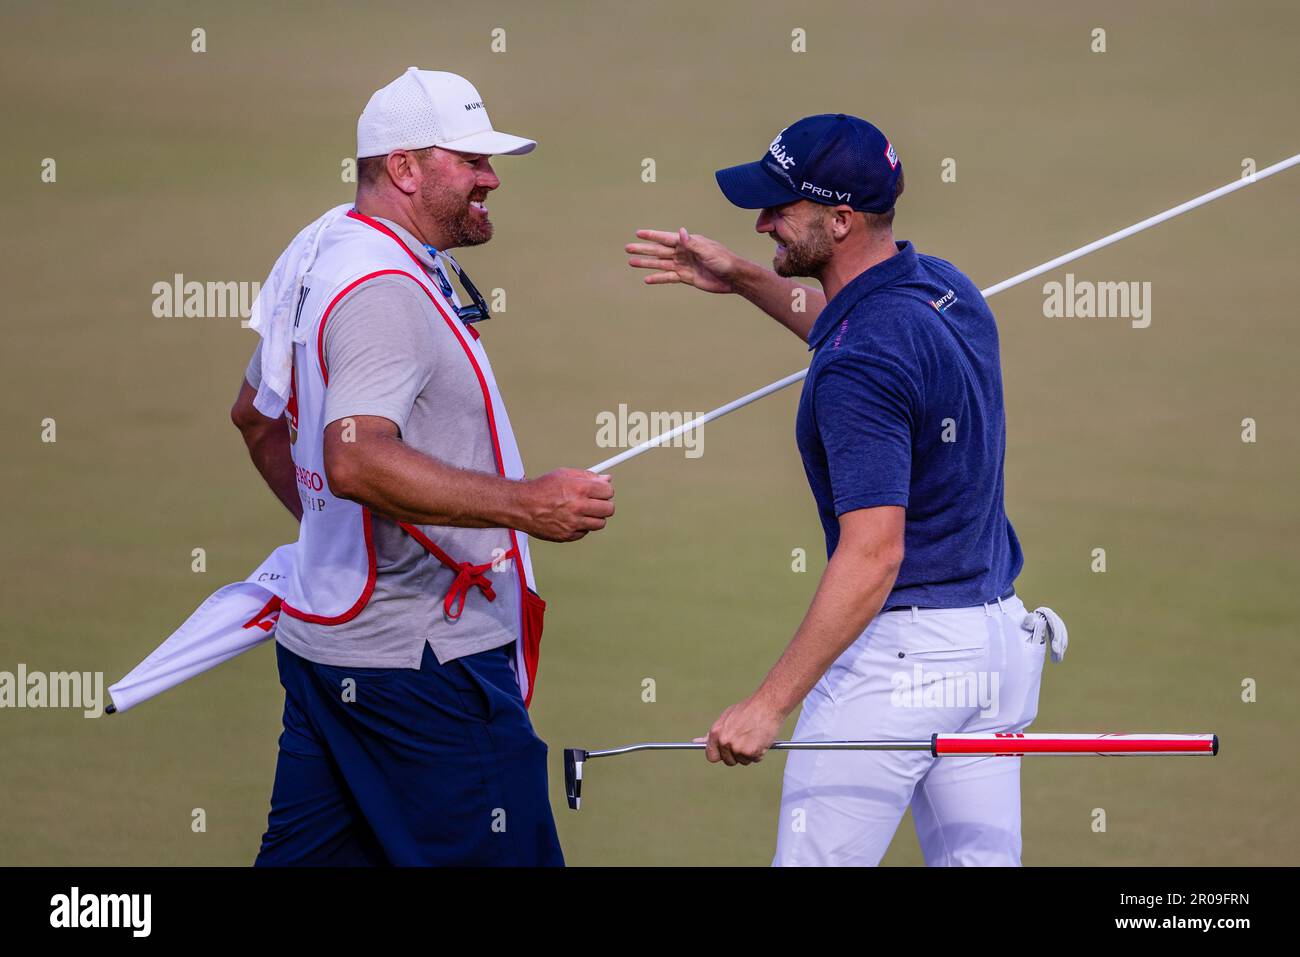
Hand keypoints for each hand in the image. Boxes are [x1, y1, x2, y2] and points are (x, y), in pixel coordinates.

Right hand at [521, 469, 613, 541]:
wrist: (522, 506)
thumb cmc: (541, 488)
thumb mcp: (564, 474)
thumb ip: (587, 476)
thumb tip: (606, 479)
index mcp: (579, 488)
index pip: (608, 491)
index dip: (606, 490)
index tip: (601, 491)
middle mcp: (578, 506)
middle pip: (609, 509)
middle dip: (604, 504)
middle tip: (595, 502)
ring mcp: (574, 523)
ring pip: (600, 523)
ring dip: (594, 517)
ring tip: (581, 511)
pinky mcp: (568, 535)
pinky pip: (585, 532)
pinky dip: (581, 526)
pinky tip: (570, 519)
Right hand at [626, 227, 742, 294]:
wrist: (733, 277)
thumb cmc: (723, 260)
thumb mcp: (708, 251)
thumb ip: (692, 243)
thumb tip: (680, 232)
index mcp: (688, 242)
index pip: (666, 238)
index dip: (652, 236)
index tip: (638, 233)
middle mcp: (683, 252)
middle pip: (659, 250)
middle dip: (643, 249)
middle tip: (627, 248)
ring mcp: (683, 265)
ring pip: (660, 263)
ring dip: (646, 263)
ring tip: (631, 262)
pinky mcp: (686, 277)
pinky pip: (668, 277)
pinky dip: (658, 278)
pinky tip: (646, 279)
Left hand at [696, 694, 784, 765]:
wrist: (767, 703)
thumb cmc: (748, 709)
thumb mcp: (727, 718)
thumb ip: (714, 733)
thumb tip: (696, 742)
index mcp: (716, 733)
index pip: (711, 756)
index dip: (720, 756)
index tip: (727, 754)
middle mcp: (724, 741)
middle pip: (729, 761)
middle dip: (738, 755)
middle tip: (746, 741)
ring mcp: (737, 747)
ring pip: (743, 761)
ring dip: (750, 753)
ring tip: (755, 736)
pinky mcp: (751, 751)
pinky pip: (756, 759)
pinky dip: (760, 752)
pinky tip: (762, 738)